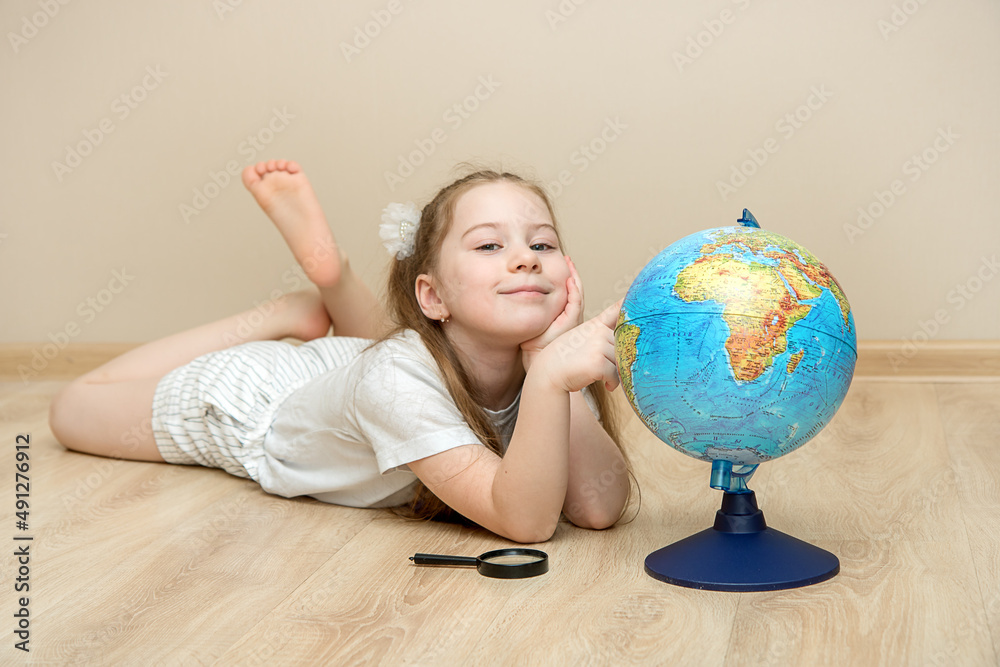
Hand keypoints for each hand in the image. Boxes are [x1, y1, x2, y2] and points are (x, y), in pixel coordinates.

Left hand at [521, 256, 583, 370]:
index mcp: (563, 316)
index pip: (568, 293)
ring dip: (574, 277)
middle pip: (575, 290)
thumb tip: (521, 293)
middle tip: (567, 259)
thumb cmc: (532, 345)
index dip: (566, 279)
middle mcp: (571, 316)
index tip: (562, 265)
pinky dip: (573, 289)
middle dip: (572, 273)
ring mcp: (573, 319)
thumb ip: (532, 308)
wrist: (536, 359)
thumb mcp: (533, 322)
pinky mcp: (571, 321)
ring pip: (577, 293)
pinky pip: (575, 301)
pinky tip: (569, 278)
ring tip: (569, 263)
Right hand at [534, 297, 623, 392]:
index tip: (641, 291)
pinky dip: (612, 383)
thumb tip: (626, 346)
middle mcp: (599, 332)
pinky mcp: (598, 362)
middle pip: (623, 349)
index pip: (616, 310)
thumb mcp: (582, 338)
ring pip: (620, 363)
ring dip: (614, 374)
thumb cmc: (566, 358)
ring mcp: (599, 346)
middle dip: (617, 361)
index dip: (629, 303)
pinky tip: (606, 385)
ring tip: (600, 376)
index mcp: (596, 325)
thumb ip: (602, 337)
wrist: (549, 372)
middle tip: (603, 368)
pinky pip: (615, 376)